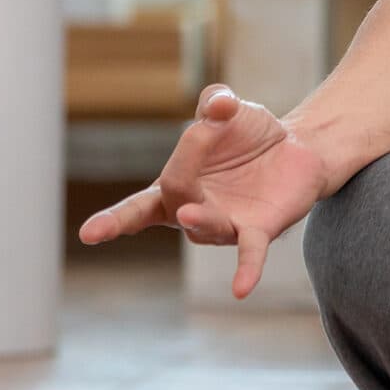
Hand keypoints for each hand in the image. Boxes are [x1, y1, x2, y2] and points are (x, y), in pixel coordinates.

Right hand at [78, 84, 332, 299]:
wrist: (300, 148)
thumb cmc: (248, 137)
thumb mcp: (227, 110)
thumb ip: (214, 100)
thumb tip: (219, 103)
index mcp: (174, 188)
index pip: (137, 207)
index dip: (113, 220)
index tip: (89, 234)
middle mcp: (193, 213)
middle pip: (174, 198)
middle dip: (182, 165)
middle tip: (197, 137)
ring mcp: (224, 225)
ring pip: (205, 224)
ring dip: (200, 216)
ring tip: (188, 213)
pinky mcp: (258, 230)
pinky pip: (250, 253)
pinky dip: (245, 269)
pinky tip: (240, 289)